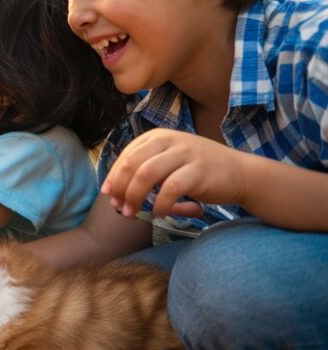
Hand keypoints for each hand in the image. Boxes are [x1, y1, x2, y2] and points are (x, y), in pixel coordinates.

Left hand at [102, 128, 248, 218]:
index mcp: (157, 136)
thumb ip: (144, 171)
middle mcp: (169, 139)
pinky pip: (170, 189)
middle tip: (119, 208)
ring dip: (134, 197)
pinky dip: (160, 204)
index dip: (113, 176)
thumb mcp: (168, 162)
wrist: (241, 173)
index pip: (126, 155)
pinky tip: (159, 213)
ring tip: (133, 213)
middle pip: (132, 164)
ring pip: (146, 174)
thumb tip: (113, 194)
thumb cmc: (198, 171)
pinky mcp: (198, 170)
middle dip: (120, 188)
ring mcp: (185, 153)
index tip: (108, 195)